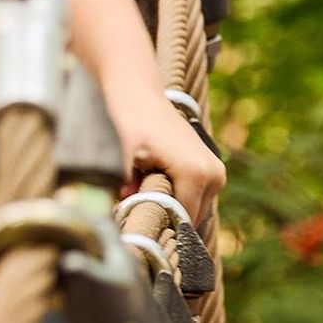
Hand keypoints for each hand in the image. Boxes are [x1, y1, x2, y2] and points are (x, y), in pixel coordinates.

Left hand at [117, 94, 225, 234]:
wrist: (139, 95)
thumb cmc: (128, 122)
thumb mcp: (119, 153)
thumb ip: (117, 184)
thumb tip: (105, 216)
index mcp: (196, 174)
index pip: (181, 224)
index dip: (155, 227)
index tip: (129, 217)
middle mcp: (214, 175)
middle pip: (189, 221)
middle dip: (162, 219)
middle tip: (132, 204)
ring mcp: (217, 173)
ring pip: (192, 212)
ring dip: (168, 208)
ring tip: (141, 188)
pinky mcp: (213, 171)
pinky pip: (195, 200)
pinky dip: (175, 198)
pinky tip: (152, 183)